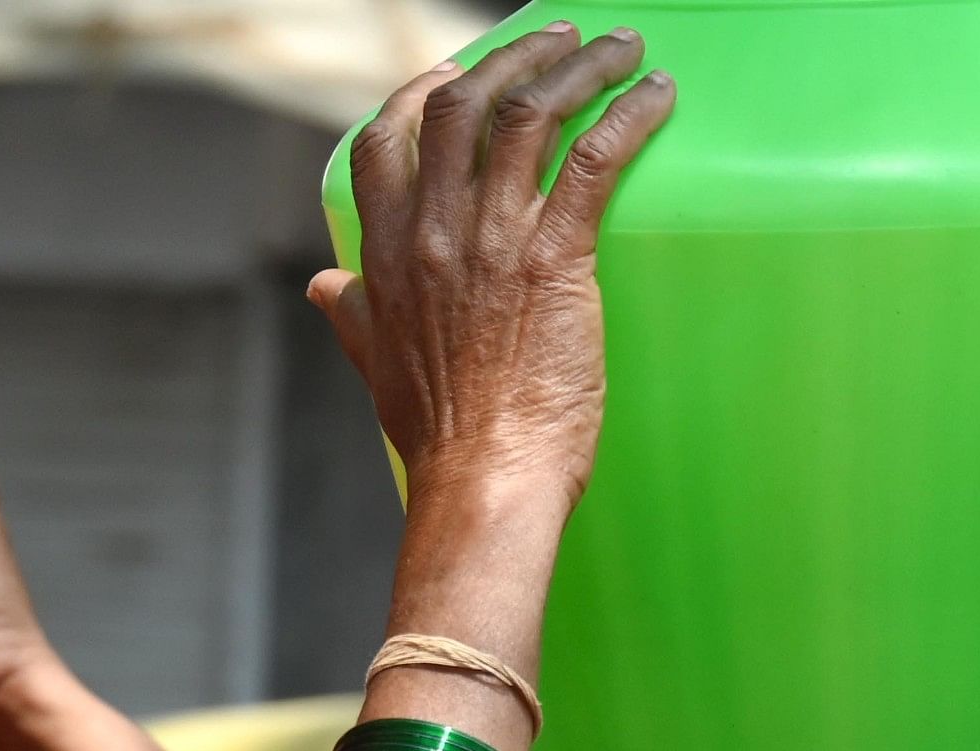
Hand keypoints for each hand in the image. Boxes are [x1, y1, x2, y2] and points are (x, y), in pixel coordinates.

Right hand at [312, 25, 672, 515]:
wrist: (483, 478)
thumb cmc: (439, 435)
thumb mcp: (376, 364)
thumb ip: (352, 314)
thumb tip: (322, 287)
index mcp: (386, 256)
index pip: (384, 141)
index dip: (420, 92)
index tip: (454, 71)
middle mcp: (433, 235)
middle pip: (459, 106)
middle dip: (510, 57)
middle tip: (555, 39)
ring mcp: (492, 242)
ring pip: (528, 115)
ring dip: (579, 68)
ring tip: (618, 48)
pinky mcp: (555, 257)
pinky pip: (595, 159)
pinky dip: (629, 116)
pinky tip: (658, 96)